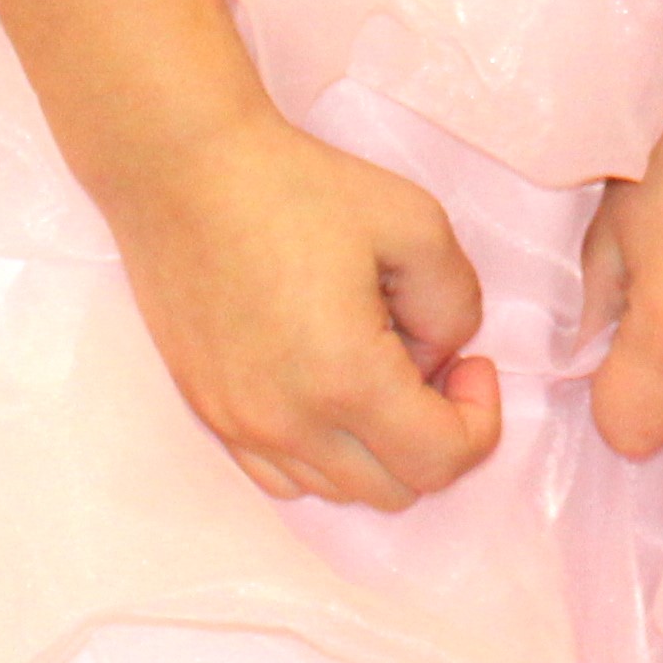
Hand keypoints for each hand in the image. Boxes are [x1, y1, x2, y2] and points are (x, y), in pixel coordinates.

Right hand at [107, 117, 505, 508]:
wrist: (183, 172)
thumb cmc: (296, 188)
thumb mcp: (416, 223)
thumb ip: (456, 304)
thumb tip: (441, 356)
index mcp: (345, 382)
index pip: (440, 462)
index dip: (479, 421)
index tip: (473, 362)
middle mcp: (287, 424)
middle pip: (394, 490)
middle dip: (432, 433)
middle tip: (428, 359)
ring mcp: (239, 427)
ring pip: (337, 490)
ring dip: (377, 447)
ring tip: (373, 364)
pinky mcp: (208, 413)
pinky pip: (283, 475)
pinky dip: (323, 451)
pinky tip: (325, 383)